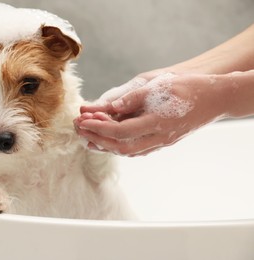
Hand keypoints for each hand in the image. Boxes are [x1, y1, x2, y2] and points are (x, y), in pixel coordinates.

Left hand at [75, 73, 229, 155]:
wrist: (216, 98)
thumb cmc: (189, 88)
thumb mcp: (160, 87)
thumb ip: (133, 98)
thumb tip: (110, 106)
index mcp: (157, 123)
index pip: (120, 131)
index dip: (98, 127)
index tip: (82, 121)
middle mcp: (158, 137)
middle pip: (121, 147)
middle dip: (97, 139)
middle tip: (79, 129)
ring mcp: (161, 142)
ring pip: (128, 151)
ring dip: (106, 145)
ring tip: (87, 136)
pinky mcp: (162, 141)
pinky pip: (136, 149)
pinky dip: (119, 146)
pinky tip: (108, 140)